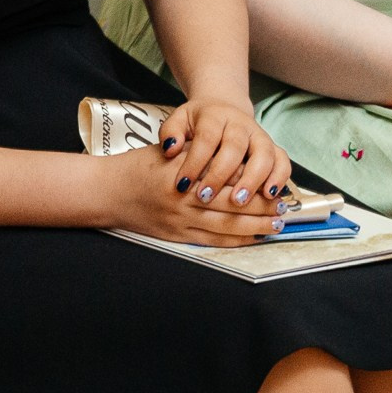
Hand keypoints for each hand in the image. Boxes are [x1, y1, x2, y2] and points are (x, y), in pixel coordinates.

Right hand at [101, 146, 285, 247]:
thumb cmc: (137, 166)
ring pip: (225, 227)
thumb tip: (232, 153)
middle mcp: (182, 199)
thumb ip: (196, 151)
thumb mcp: (167, 151)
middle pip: (231, 206)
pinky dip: (234, 241)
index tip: (271, 180)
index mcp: (182, 172)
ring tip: (275, 224)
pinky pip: (211, 241)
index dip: (251, 181)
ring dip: (254, 227)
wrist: (106, 192)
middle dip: (261, 207)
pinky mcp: (175, 237)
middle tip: (284, 207)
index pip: (224, 177)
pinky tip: (252, 238)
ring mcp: (179, 221)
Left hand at [156, 96, 293, 211]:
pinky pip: (283, 161)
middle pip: (235, 146)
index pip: (206, 137)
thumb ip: (171, 132)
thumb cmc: (199, 123)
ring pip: (264, 154)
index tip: (182, 185)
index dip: (195, 161)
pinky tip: (268, 197)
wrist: (225, 110)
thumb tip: (170, 149)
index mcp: (215, 116)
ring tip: (238, 202)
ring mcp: (260, 136)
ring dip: (253, 179)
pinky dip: (279, 178)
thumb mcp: (179, 120)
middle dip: (221, 174)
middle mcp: (241, 124)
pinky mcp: (274, 148)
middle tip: (206, 197)